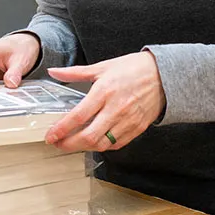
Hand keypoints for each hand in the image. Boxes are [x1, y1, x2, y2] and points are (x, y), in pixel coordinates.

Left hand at [43, 51, 165, 151]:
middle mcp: (115, 109)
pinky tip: (94, 141)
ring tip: (72, 143)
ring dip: (84, 147)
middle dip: (68, 144)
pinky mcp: (137, 129)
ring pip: (101, 144)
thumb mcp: (102, 66)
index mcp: (104, 92)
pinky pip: (116, 144)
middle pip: (88, 136)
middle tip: (57, 143)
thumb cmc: (133, 69)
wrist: (164, 75)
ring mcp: (127, 121)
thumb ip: (75, 73)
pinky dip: (102, 146)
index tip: (50, 135)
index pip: (78, 116)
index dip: (61, 129)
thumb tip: (54, 72)